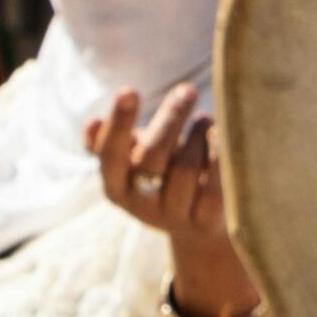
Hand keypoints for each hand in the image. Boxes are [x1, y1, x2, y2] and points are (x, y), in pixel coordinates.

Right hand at [87, 84, 259, 316]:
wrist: (199, 225)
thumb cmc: (164, 175)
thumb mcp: (134, 161)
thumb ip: (113, 142)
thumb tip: (92, 125)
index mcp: (117, 187)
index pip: (110, 155)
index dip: (118, 125)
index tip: (128, 90)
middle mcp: (141, 205)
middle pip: (152, 156)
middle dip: (170, 118)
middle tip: (187, 90)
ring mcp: (174, 216)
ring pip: (185, 168)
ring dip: (198, 134)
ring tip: (205, 119)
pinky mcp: (206, 220)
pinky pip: (215, 185)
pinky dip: (220, 154)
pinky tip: (224, 133)